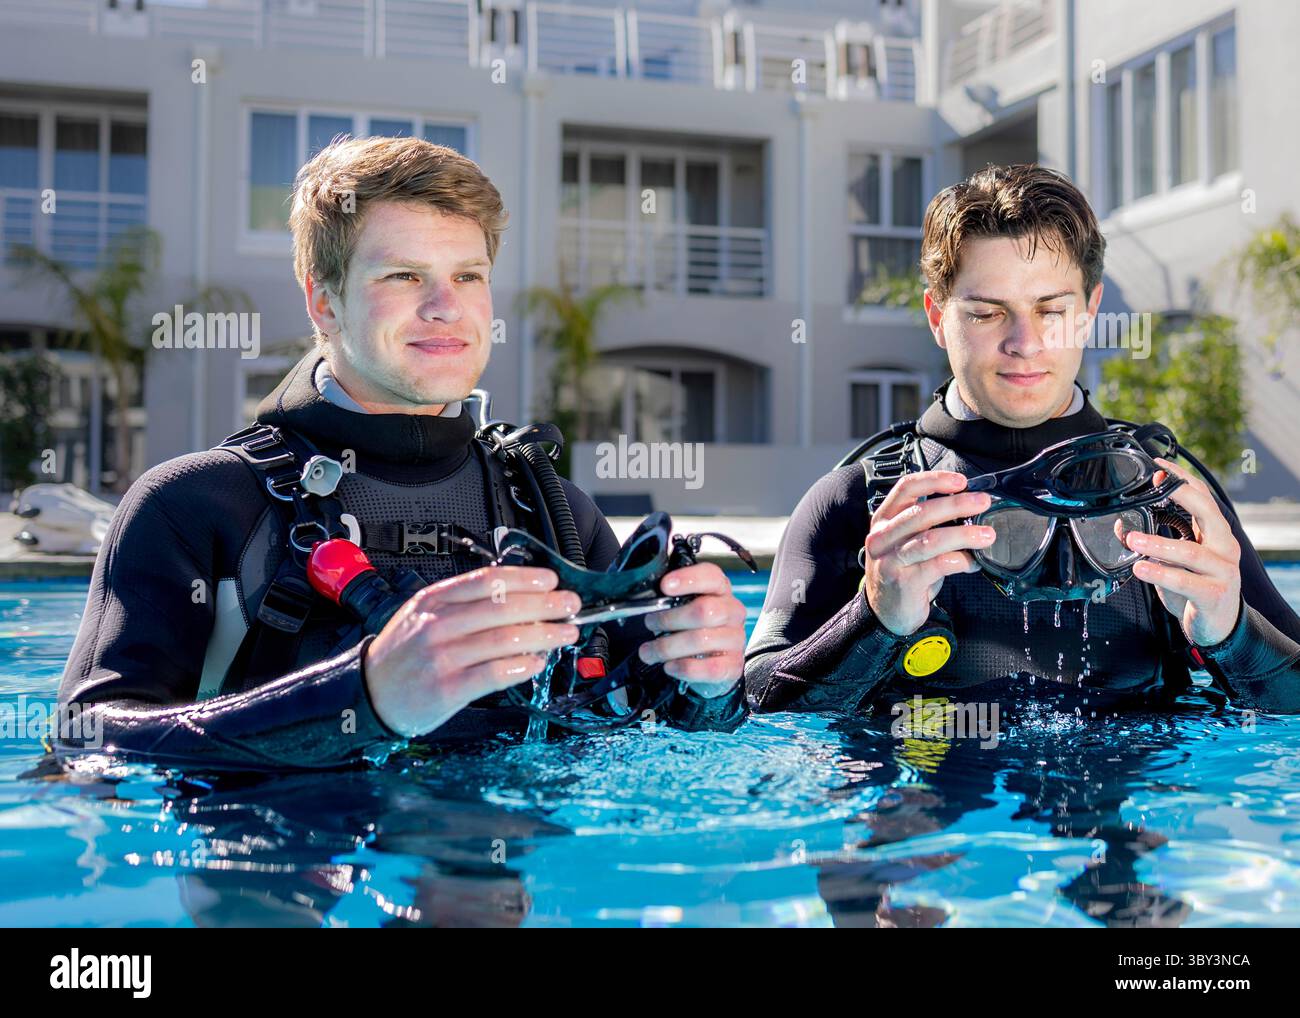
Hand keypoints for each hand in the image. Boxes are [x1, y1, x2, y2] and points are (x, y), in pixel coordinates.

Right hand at [363, 566, 580, 736]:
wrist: (369, 693)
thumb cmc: (404, 653)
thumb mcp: (424, 615)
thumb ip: (463, 604)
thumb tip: (518, 597)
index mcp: (434, 601)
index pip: (487, 581)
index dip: (524, 579)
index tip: (550, 580)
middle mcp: (438, 625)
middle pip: (503, 608)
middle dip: (545, 605)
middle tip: (570, 605)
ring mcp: (442, 657)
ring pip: (504, 639)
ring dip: (543, 635)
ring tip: (565, 633)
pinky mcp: (448, 688)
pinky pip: (494, 674)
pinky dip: (521, 667)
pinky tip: (538, 662)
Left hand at [636, 563, 746, 697]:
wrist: (711, 662)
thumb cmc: (694, 628)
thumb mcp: (684, 608)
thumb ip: (670, 599)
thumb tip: (645, 600)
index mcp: (720, 591)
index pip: (712, 576)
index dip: (688, 579)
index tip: (664, 585)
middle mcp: (732, 612)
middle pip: (704, 610)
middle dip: (669, 618)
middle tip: (650, 623)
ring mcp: (735, 639)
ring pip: (701, 640)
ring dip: (667, 647)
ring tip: (649, 651)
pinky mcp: (733, 664)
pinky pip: (708, 667)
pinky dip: (683, 667)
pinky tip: (670, 666)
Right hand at [862, 470, 995, 635]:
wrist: (886, 612)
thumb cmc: (902, 572)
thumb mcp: (905, 541)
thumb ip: (927, 524)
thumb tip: (969, 508)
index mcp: (884, 520)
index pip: (906, 489)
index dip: (934, 480)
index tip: (961, 481)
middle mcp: (883, 538)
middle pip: (921, 513)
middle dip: (956, 505)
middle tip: (982, 503)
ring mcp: (891, 560)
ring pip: (930, 540)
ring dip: (963, 534)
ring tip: (986, 534)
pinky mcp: (904, 582)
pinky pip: (937, 566)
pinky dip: (960, 561)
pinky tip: (972, 563)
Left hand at [1126, 457, 1241, 646]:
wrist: (1218, 625)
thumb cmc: (1196, 586)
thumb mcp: (1172, 561)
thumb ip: (1153, 541)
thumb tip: (1121, 526)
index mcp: (1216, 534)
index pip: (1203, 498)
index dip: (1182, 479)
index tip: (1158, 465)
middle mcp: (1225, 547)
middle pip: (1207, 512)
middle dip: (1180, 494)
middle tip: (1152, 487)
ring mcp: (1223, 570)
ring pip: (1189, 550)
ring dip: (1156, 542)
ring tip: (1131, 538)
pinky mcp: (1214, 593)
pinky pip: (1184, 580)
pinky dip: (1160, 572)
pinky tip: (1140, 568)